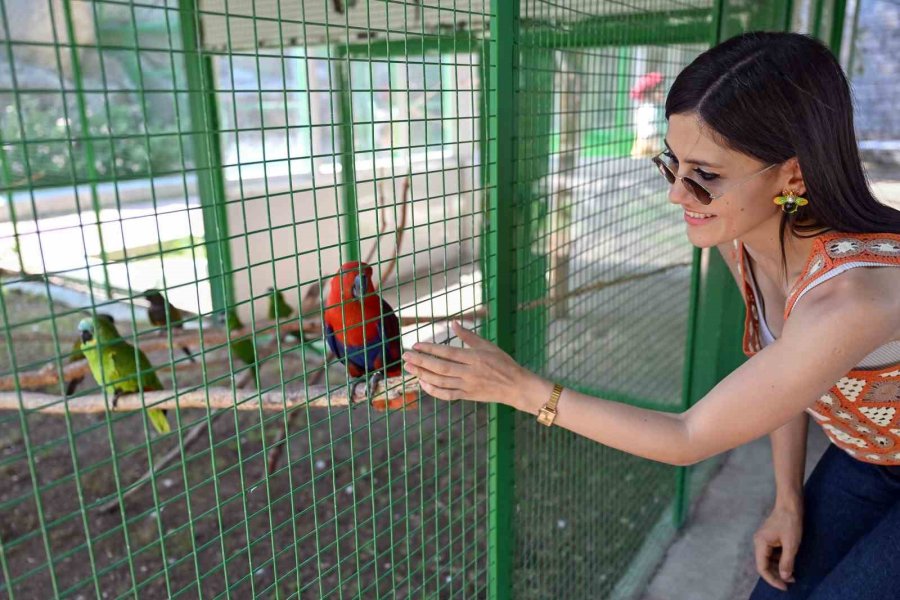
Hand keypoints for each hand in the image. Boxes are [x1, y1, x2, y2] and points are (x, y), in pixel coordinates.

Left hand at [402, 321, 539, 404]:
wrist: (516, 386)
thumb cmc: (503, 363)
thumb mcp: (488, 346)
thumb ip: (468, 336)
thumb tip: (453, 323)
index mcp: (475, 358)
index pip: (447, 353)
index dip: (430, 349)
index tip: (416, 345)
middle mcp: (470, 372)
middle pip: (440, 368)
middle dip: (421, 362)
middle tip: (405, 356)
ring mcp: (468, 386)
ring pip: (441, 382)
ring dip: (423, 375)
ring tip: (410, 368)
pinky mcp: (467, 396)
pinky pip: (447, 395)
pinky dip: (434, 391)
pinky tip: (423, 384)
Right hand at [753, 503, 802, 590]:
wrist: (790, 504)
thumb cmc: (790, 521)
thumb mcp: (791, 544)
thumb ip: (787, 562)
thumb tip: (785, 577)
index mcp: (760, 543)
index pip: (762, 567)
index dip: (772, 579)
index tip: (785, 586)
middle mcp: (759, 542)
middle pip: (764, 564)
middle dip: (776, 574)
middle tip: (791, 582)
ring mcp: (763, 539)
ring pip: (768, 559)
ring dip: (779, 568)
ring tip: (793, 574)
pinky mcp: (770, 537)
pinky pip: (772, 553)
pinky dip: (780, 560)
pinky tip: (789, 563)